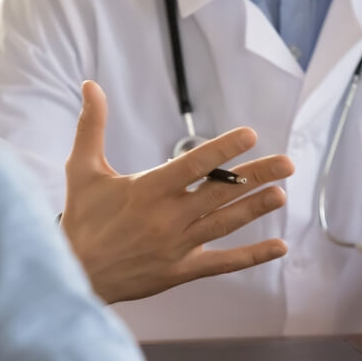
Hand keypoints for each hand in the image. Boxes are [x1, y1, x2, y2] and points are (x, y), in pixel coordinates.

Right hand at [62, 81, 292, 302]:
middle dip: (255, 175)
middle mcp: (167, 217)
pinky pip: (223, 263)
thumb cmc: (80, 220)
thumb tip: (91, 86)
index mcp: (148, 189)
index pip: (193, 165)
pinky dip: (252, 256)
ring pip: (224, 223)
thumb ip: (92, 126)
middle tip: (286, 163)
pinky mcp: (181, 270)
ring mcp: (177, 246)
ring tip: (281, 193)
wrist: (75, 274)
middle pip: (219, 192)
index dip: (224, 149)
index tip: (250, 135)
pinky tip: (279, 248)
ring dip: (255, 208)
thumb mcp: (82, 169)